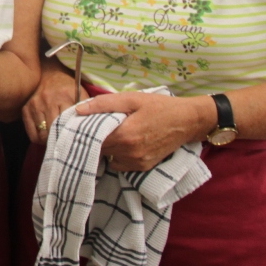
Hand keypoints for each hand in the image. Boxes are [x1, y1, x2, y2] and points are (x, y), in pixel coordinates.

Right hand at [22, 60, 87, 143]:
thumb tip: (88, 131)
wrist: (51, 74)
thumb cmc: (69, 88)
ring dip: (48, 141)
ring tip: (55, 139)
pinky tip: (45, 135)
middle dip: (58, 140)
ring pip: (40, 135)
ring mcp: (34, 104)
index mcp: (65, 96)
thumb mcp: (81, 95)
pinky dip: (38, 138)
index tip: (73, 140)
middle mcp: (48, 100)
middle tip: (64, 142)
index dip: (69, 136)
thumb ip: (86, 111)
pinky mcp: (25, 108)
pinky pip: (30, 132)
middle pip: (52, 131)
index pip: (66, 124)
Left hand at [77, 91, 214, 170]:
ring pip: (109, 158)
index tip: (80, 124)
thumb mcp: (131, 99)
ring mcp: (137, 163)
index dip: (84, 132)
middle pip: (99, 150)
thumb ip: (103, 104)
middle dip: (93, 139)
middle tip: (93, 127)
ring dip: (106, 148)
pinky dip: (117, 155)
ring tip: (110, 134)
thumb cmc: (159, 106)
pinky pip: (120, 164)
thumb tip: (78, 110)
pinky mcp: (144, 167)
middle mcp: (129, 153)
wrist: (188, 121)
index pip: (92, 139)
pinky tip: (122, 143)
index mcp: (124, 135)